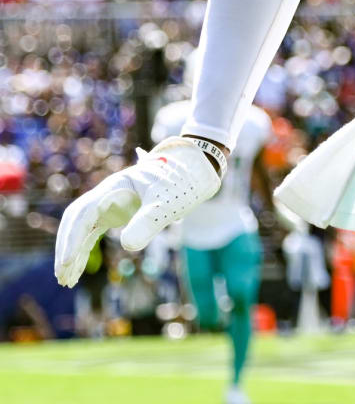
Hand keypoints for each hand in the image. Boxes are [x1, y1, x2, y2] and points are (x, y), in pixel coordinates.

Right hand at [54, 137, 221, 286]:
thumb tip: (127, 246)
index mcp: (116, 186)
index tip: (67, 263)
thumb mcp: (168, 203)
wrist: (195, 170)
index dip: (73, 239)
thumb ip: (149, 222)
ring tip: (67, 281)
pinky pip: (93, 231)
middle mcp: (109, 192)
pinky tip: (79, 269)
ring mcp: (111, 202)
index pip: (84, 213)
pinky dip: (84, 249)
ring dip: (73, 251)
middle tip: (63, 276)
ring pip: (82, 227)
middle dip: (67, 247)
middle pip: (76, 219)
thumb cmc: (182, 182)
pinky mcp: (117, 211)